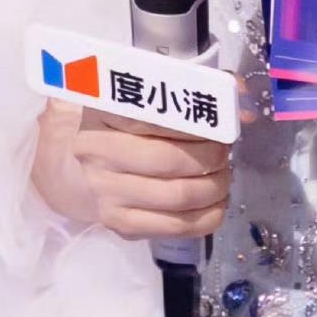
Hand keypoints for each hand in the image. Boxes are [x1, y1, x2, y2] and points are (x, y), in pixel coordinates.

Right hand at [64, 108, 233, 240]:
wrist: (74, 169)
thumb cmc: (119, 126)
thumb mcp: (140, 96)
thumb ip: (190, 89)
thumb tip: (242, 101)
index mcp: (100, 111)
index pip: (157, 116)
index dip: (197, 121)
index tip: (220, 123)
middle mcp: (96, 153)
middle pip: (169, 160)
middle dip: (211, 157)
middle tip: (224, 152)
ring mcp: (106, 193)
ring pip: (178, 196)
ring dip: (215, 187)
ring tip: (223, 175)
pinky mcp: (120, 224)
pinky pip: (176, 227)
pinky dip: (209, 215)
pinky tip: (216, 201)